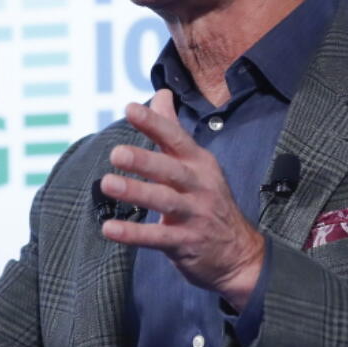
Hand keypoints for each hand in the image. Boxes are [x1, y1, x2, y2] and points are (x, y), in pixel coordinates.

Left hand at [100, 89, 264, 310]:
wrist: (239, 253)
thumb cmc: (209, 201)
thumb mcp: (197, 163)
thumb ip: (173, 130)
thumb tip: (161, 94)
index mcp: (199, 163)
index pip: (176, 138)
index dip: (154, 123)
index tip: (130, 109)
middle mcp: (199, 185)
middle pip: (170, 169)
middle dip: (144, 160)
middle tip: (116, 153)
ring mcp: (194, 214)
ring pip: (164, 201)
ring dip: (136, 192)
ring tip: (108, 184)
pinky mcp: (186, 242)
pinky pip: (157, 238)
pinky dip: (133, 234)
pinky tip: (110, 229)